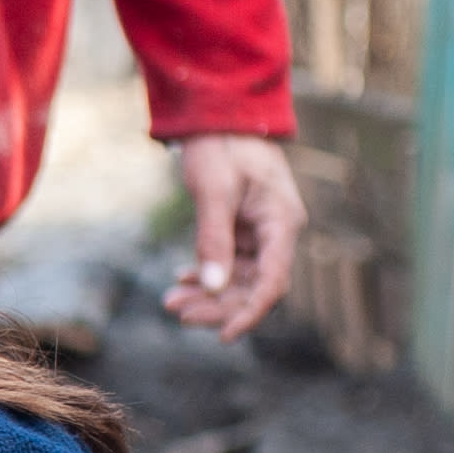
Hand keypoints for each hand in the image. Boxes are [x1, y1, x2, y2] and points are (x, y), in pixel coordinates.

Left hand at [160, 133, 304, 340]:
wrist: (218, 116)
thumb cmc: (221, 146)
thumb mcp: (213, 191)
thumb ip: (213, 239)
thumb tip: (213, 287)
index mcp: (282, 221)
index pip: (273, 281)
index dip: (250, 312)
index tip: (224, 335)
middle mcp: (278, 231)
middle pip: (254, 286)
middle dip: (217, 305)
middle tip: (178, 312)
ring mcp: (262, 232)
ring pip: (239, 279)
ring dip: (207, 293)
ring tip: (171, 301)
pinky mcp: (244, 230)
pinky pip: (229, 263)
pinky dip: (206, 273)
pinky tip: (181, 278)